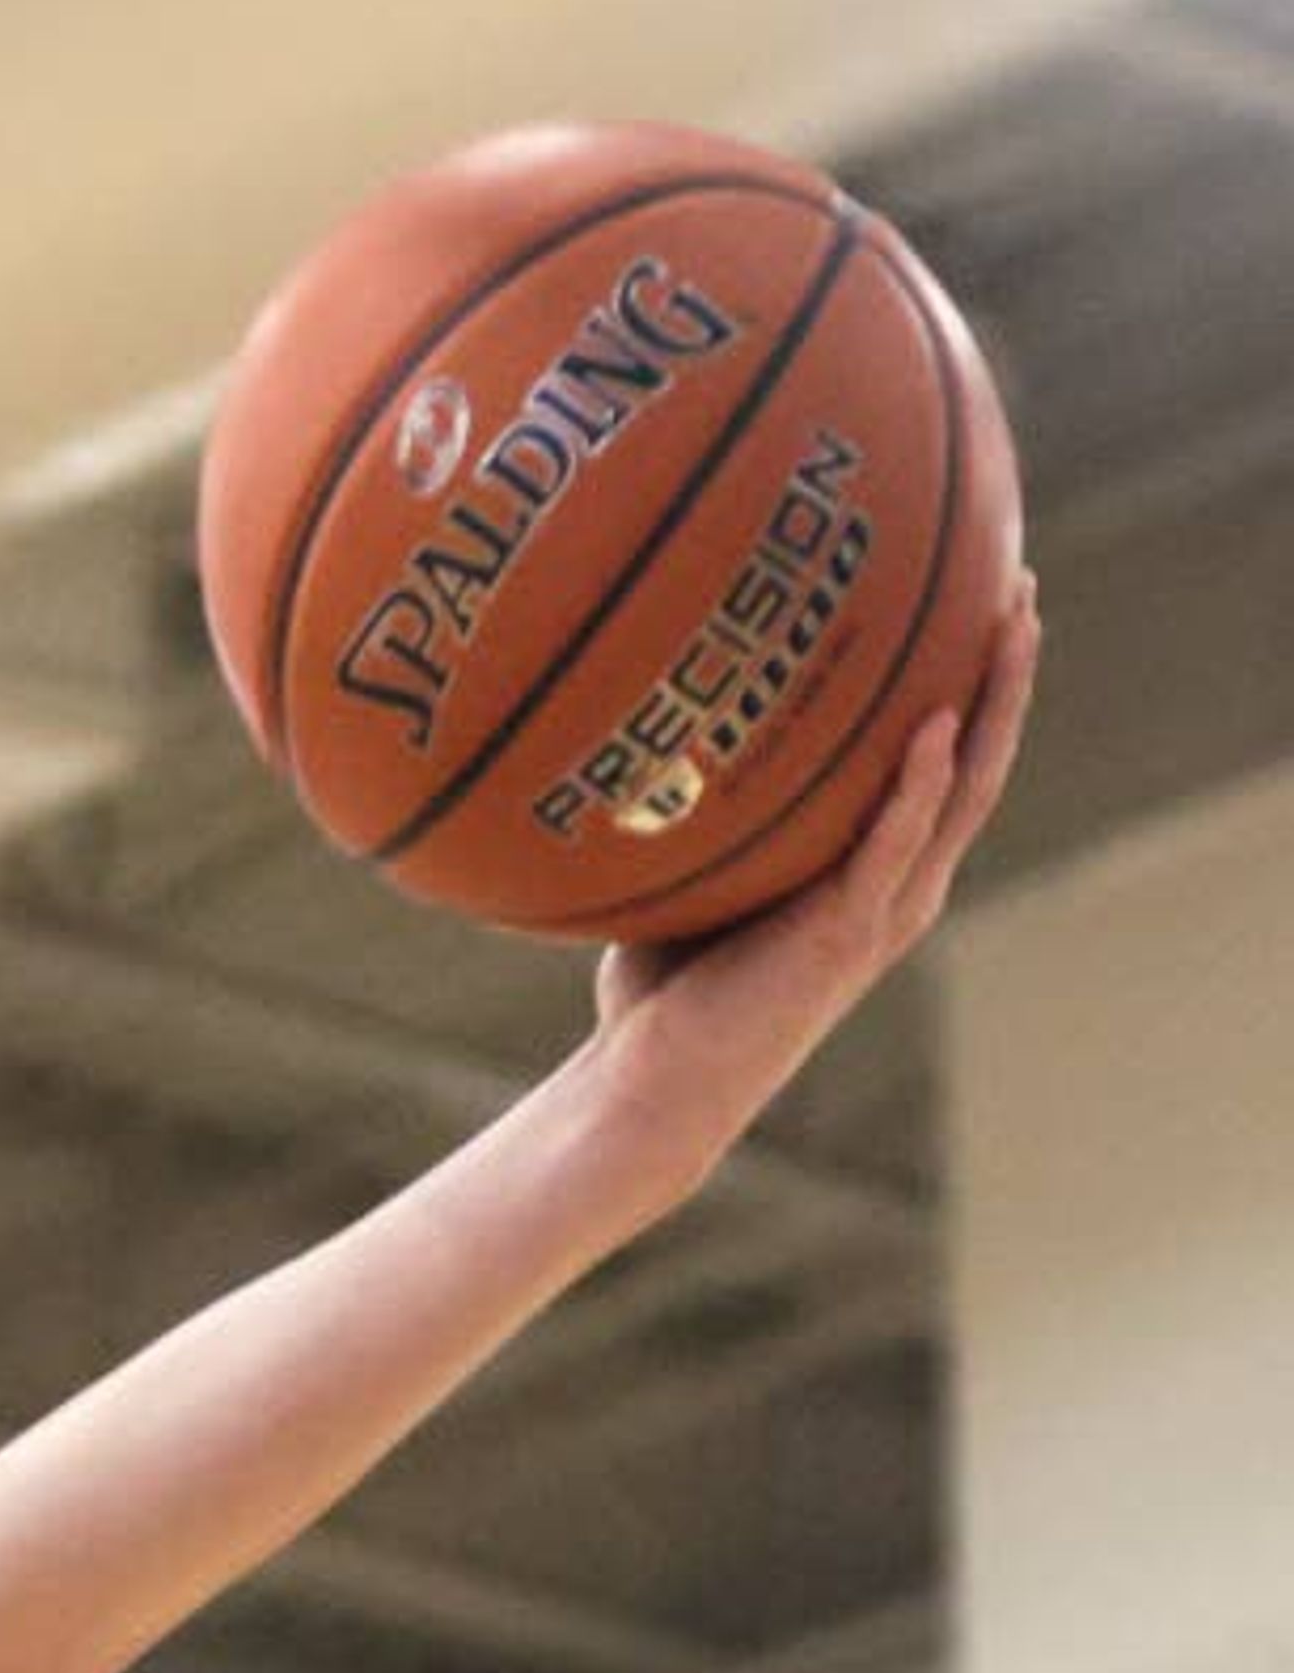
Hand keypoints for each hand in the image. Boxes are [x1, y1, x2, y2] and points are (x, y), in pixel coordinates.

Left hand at [584, 578, 1041, 1173]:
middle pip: (978, 763)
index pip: (944, 767)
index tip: (981, 601)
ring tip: (1011, 627)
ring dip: (991, 709)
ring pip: (962, 795)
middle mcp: (895, 891)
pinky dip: (916, 789)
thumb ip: (709, 810)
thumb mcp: (694, 878)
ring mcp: (879, 915)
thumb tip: (658, 715)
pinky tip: (934, 728)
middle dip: (1006, 674)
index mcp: (872, 877)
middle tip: (1022, 585)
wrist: (650, 1088)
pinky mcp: (844, 938)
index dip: (972, 688)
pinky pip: (893, 848)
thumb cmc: (659, 995)